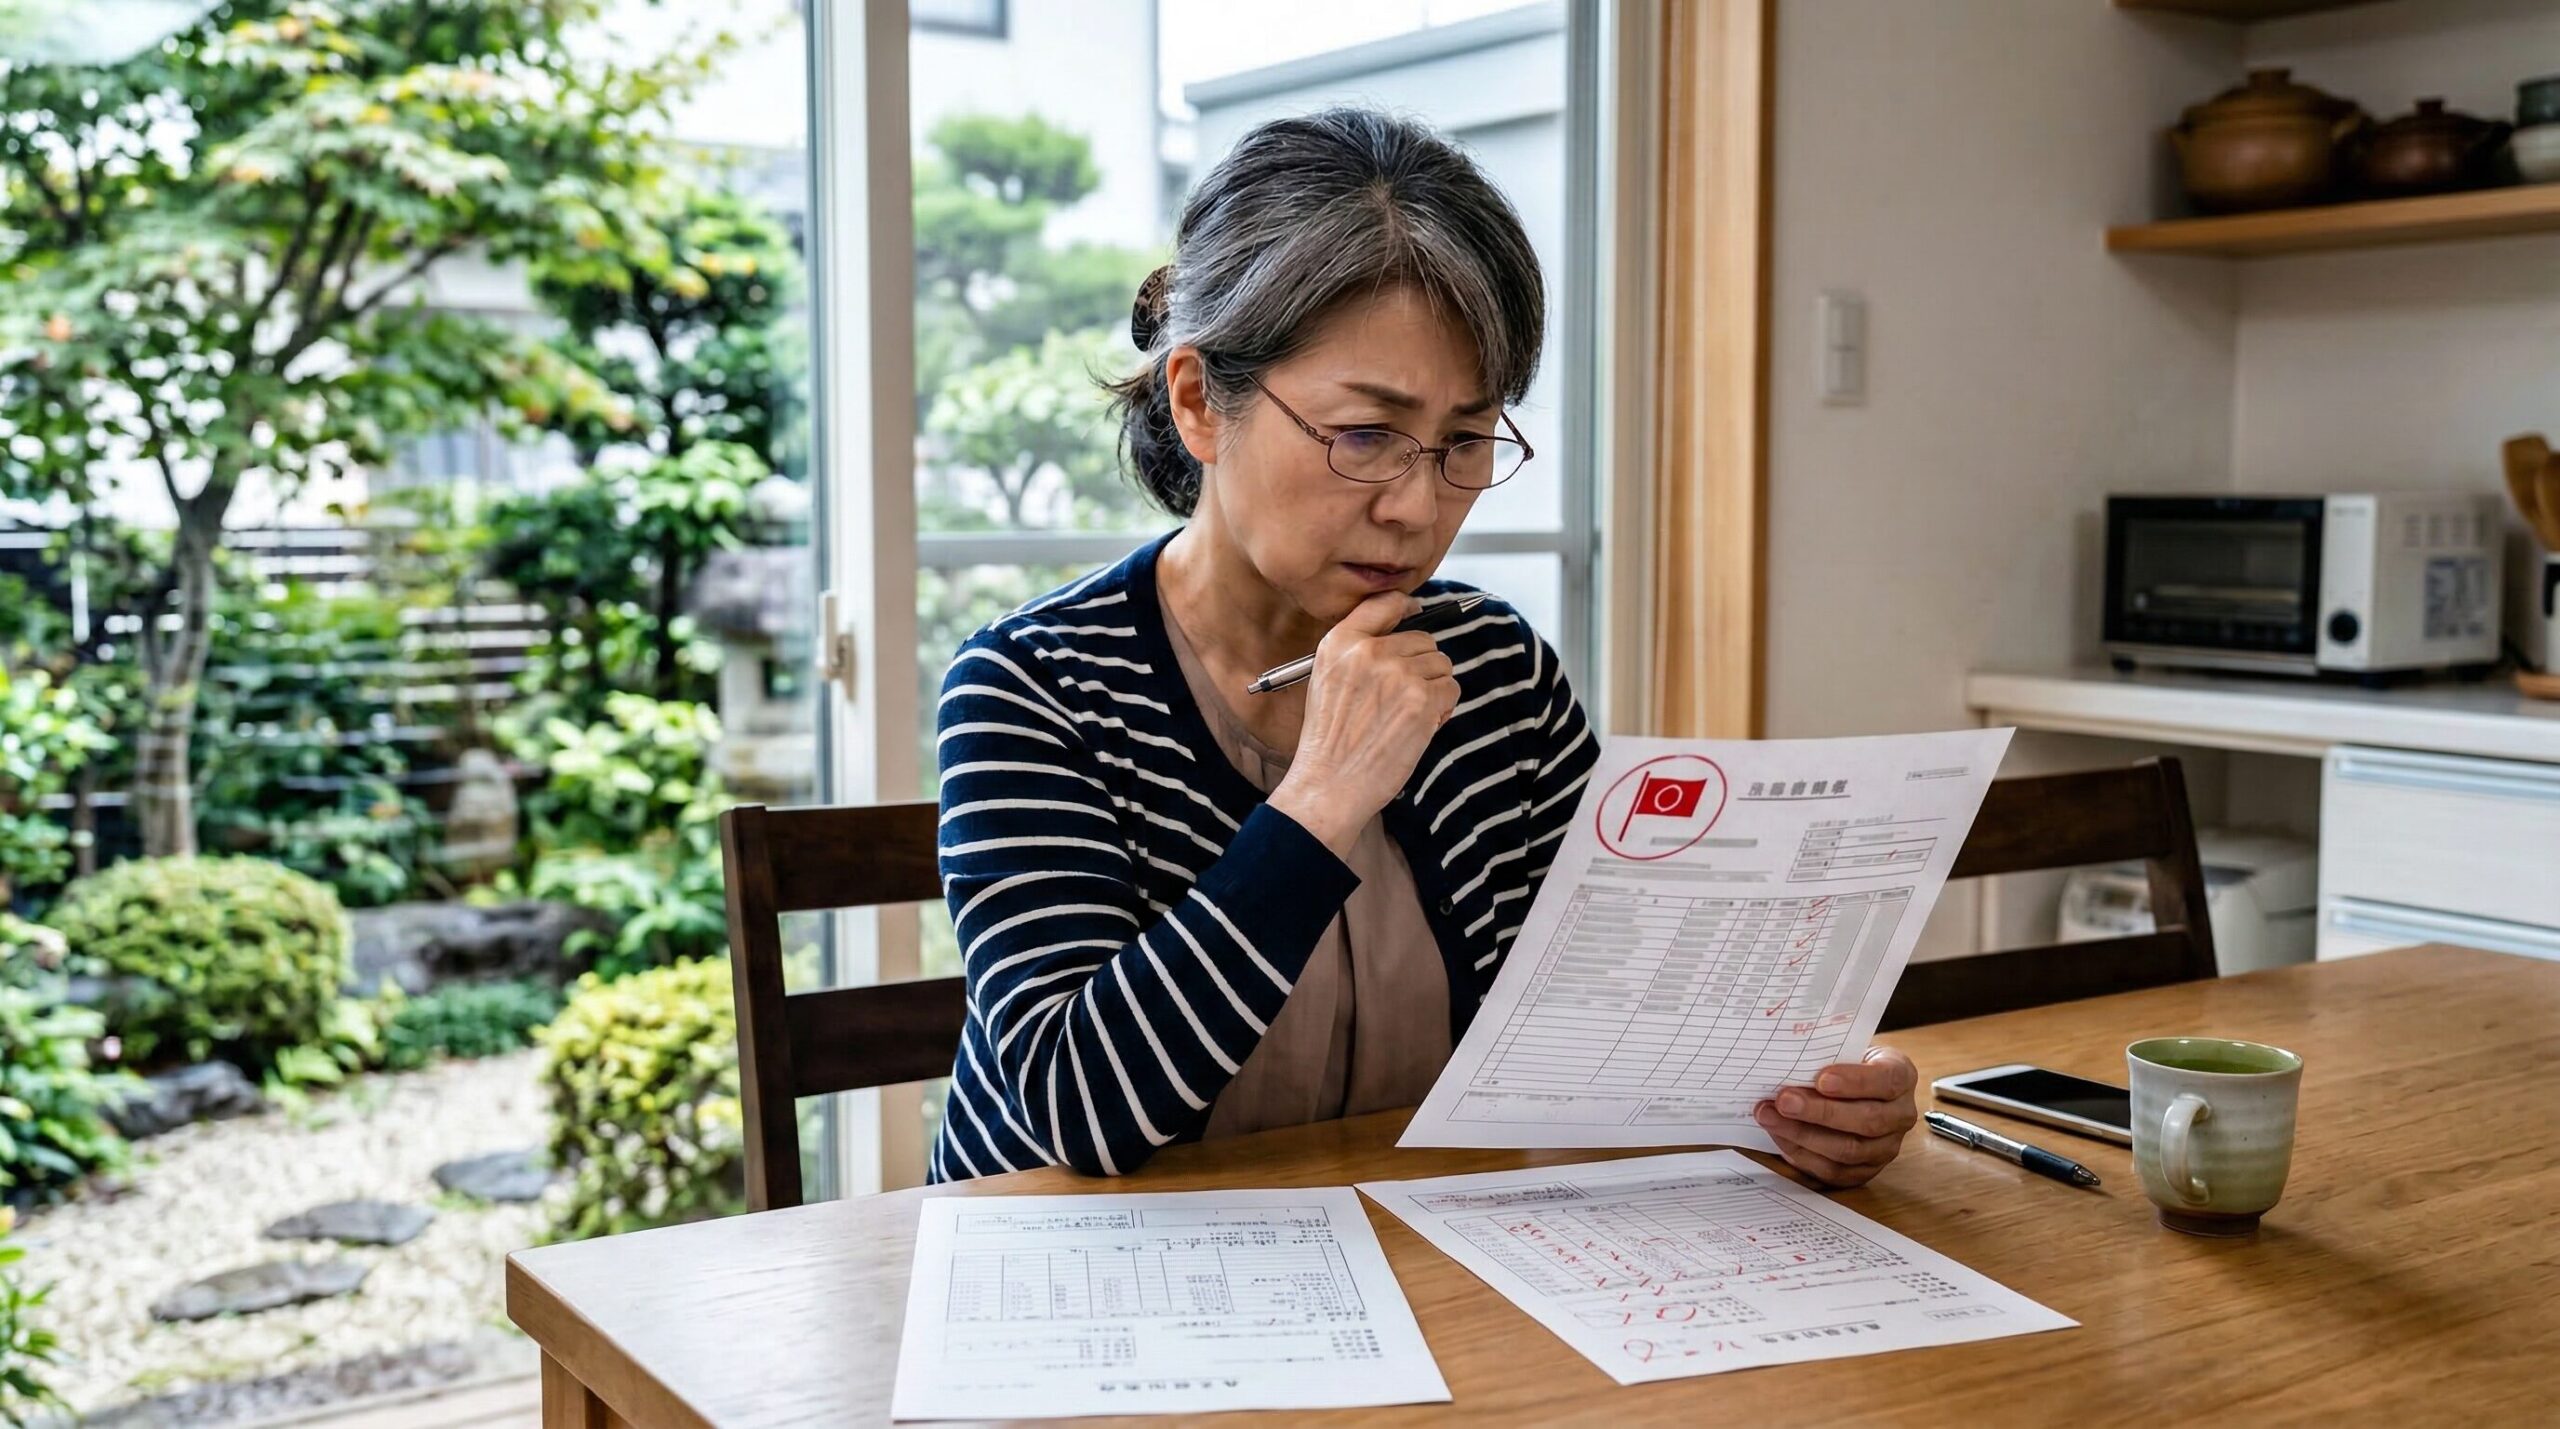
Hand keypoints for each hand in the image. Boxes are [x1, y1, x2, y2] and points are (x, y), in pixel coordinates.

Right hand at [1267, 592, 1456, 858]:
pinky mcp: (1421, 701)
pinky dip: (1444, 707)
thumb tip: (1405, 635)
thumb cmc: (1330, 741)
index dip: (1407, 607)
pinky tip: (1420, 725)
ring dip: (1434, 688)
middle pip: (1423, 639)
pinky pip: (1452, 688)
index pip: (1385, 603)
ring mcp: (1397, 674)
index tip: (1415, 613)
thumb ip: (1357, 651)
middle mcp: (1369, 652)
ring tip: (1408, 715)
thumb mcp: (1326, 680)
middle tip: (1402, 697)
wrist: (1329, 784)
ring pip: (1441, 663)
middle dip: (1421, 666)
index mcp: (1340, 643)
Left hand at [1755, 1047, 1918, 1188]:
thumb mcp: (1842, 1048)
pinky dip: (1802, 1153)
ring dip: (1803, 1134)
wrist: (1848, 1088)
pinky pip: (1834, 1170)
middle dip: (1821, 1112)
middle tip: (1784, 1100)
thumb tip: (1785, 1063)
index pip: (1888, 1080)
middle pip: (1868, 1120)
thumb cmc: (1842, 1063)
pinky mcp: (1865, 1170)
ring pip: (1849, 1150)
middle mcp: (1901, 1114)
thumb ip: (1825, 1054)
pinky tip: (1779, 1134)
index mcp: (1901, 1075)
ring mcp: (1886, 1147)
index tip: (1821, 1079)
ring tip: (1770, 1116)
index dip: (1856, 1082)